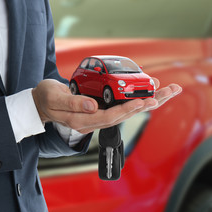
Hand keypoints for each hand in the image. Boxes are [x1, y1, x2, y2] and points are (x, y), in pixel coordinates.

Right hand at [32, 78, 180, 133]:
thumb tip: (94, 106)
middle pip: (127, 114)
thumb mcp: (55, 98)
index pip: (112, 116)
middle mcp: (94, 120)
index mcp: (83, 120)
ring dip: (148, 100)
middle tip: (170, 91)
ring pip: (127, 110)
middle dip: (150, 102)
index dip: (130, 108)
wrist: (41, 104)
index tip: (147, 101)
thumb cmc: (46, 99)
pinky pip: (122, 105)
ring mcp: (98, 116)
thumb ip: (74, 103)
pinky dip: (136, 98)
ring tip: (168, 90)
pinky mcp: (100, 109)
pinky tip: (148, 92)